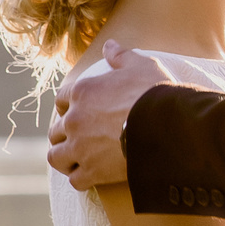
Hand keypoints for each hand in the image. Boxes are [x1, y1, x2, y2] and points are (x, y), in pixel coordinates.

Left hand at [48, 41, 171, 188]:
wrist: (168, 126)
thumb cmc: (156, 93)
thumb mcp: (141, 66)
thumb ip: (121, 56)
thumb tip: (110, 45)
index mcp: (83, 92)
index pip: (61, 100)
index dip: (70, 106)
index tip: (82, 112)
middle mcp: (75, 120)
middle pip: (56, 131)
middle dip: (66, 135)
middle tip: (82, 139)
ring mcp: (80, 147)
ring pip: (57, 157)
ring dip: (66, 159)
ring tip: (78, 161)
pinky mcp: (93, 171)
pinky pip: (76, 180)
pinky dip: (82, 179)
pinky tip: (93, 177)